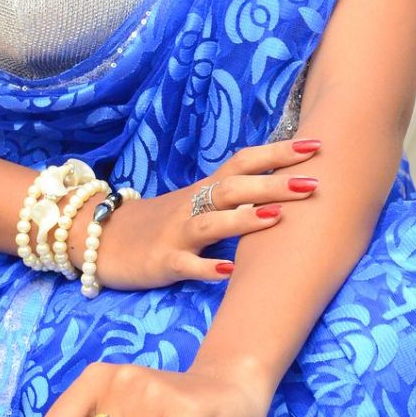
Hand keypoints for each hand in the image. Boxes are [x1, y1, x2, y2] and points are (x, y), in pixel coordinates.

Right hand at [66, 134, 321, 291]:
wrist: (99, 238)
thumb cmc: (159, 223)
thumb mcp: (195, 204)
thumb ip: (232, 196)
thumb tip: (284, 186)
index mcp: (205, 189)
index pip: (245, 162)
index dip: (279, 153)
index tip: (317, 145)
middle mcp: (193, 205)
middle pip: (234, 187)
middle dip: (274, 184)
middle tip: (313, 182)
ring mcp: (176, 233)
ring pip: (210, 221)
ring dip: (243, 219)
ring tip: (277, 219)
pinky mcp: (161, 262)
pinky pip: (185, 264)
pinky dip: (206, 267)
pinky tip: (228, 271)